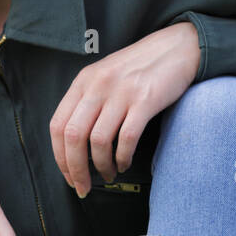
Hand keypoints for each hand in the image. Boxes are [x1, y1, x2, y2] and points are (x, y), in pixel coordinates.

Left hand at [49, 22, 200, 194]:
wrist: (177, 47)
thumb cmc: (140, 68)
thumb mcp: (104, 77)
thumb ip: (87, 102)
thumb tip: (73, 145)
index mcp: (83, 82)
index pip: (58, 126)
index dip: (60, 158)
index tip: (69, 176)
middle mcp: (97, 86)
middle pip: (73, 137)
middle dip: (76, 169)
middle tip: (84, 187)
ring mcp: (121, 92)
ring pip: (98, 141)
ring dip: (102, 166)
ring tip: (109, 174)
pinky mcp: (145, 100)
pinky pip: (126, 138)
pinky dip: (122, 157)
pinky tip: (124, 163)